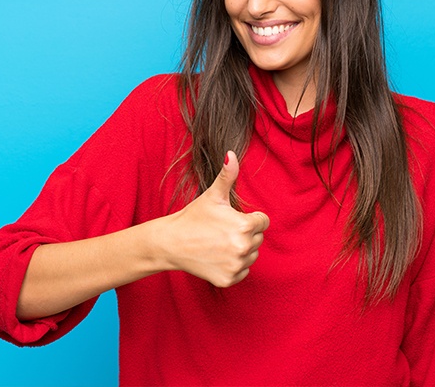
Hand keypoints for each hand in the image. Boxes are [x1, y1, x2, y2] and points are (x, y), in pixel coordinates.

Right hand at [164, 151, 269, 286]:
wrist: (171, 243)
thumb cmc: (194, 217)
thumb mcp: (213, 195)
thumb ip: (228, 175)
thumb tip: (232, 153)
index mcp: (245, 226)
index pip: (263, 222)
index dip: (249, 218)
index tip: (232, 218)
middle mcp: (244, 248)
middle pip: (258, 238)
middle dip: (245, 233)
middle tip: (223, 230)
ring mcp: (236, 266)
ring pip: (252, 255)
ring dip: (241, 250)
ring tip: (220, 242)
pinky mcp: (228, 280)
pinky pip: (243, 271)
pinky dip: (233, 266)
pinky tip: (217, 257)